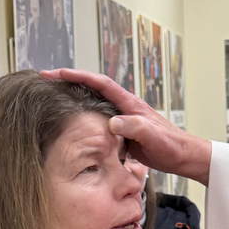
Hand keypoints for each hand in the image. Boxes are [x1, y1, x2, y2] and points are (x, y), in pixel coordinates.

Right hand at [40, 69, 211, 183]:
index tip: (57, 73)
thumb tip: (113, 123)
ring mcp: (122, 119)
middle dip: (69, 82)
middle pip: (92, 88)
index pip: (100, 84)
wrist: (182, 156)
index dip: (79, 76)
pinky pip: (98, 121)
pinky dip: (83, 118)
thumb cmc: (170, 145)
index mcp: (129, 104)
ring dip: (74, 98)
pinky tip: (72, 124)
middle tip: (46, 79)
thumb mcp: (153, 137)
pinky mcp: (122, 132)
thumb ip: (135, 128)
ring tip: (51, 97)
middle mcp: (124, 107)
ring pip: (93, 104)